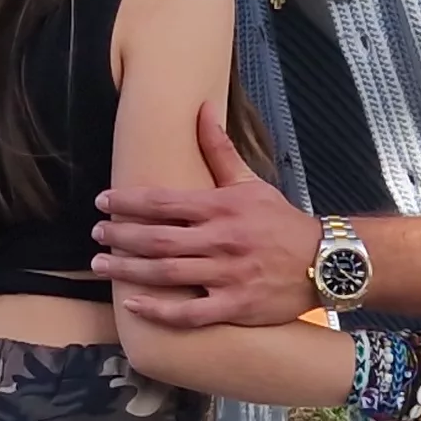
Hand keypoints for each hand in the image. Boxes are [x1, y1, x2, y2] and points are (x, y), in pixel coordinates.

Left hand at [95, 107, 320, 327]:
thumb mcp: (251, 183)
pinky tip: (134, 306)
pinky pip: (190, 312)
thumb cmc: (281, 222)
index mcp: (221, 207)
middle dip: (120, 236)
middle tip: (95, 235)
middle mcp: (220, 240)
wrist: (324, 262)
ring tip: (101, 266)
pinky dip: (160, 310)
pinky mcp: (235, 306)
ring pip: (167, 274)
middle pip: (157, 239)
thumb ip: (219, 150)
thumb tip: (202, 108)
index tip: (102, 201)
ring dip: (128, 270)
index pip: (164, 202)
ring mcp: (227, 275)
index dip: (128, 201)